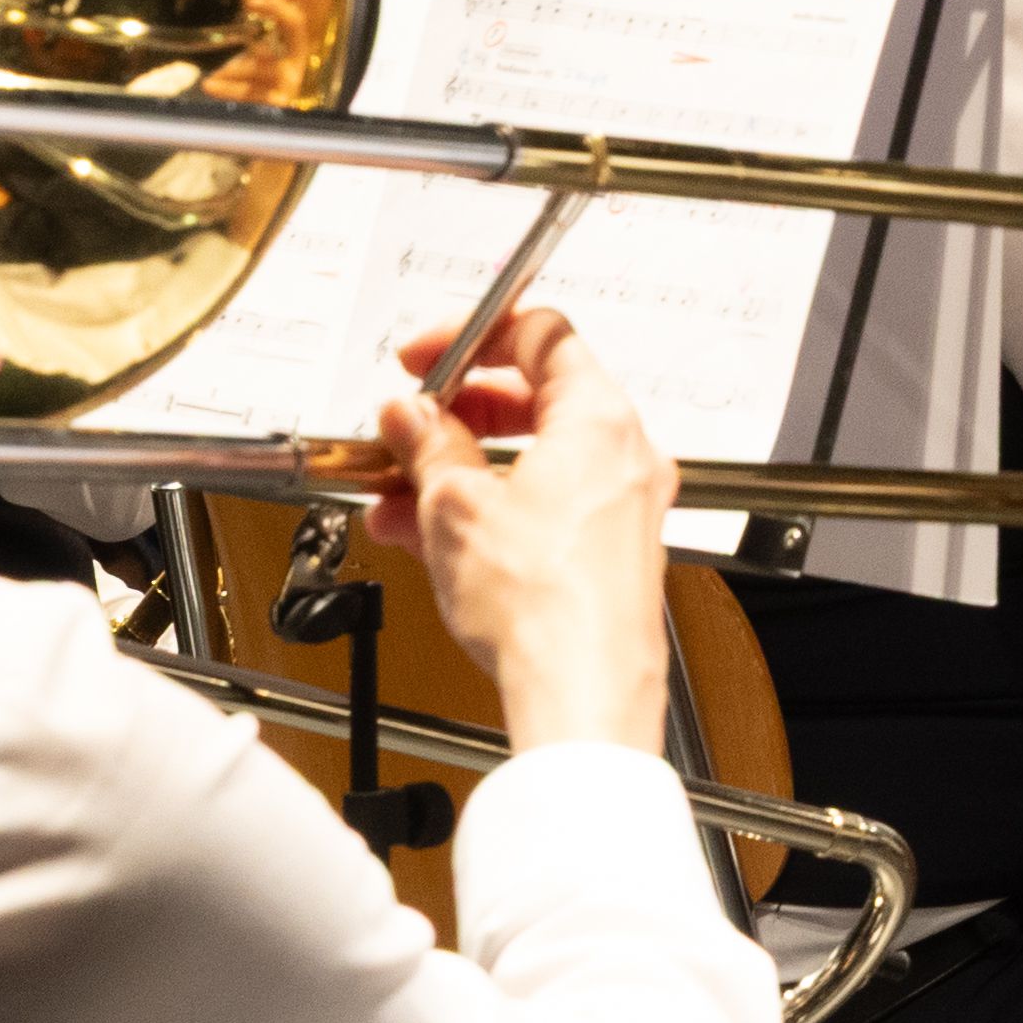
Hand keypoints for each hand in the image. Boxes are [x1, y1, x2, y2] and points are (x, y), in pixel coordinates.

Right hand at [370, 308, 677, 757]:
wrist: (584, 689)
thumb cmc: (545, 603)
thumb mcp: (455, 507)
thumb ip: (428, 445)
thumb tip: (410, 415)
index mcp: (600, 418)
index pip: (542, 334)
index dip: (471, 335)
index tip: (423, 358)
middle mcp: (625, 453)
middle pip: (535, 398)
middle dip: (457, 412)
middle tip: (405, 427)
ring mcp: (623, 504)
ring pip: (531, 460)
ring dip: (460, 469)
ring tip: (396, 492)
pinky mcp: (611, 551)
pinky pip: (544, 505)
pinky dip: (490, 508)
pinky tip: (430, 535)